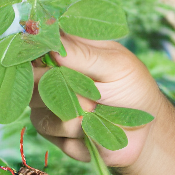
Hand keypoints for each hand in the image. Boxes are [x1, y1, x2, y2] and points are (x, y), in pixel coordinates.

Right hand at [30, 33, 165, 166]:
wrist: (143, 134)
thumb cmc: (133, 89)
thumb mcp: (116, 66)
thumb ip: (85, 55)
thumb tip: (52, 44)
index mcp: (69, 47)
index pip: (39, 40)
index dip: (38, 49)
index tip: (53, 63)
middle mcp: (52, 71)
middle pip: (31, 75)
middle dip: (61, 89)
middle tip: (91, 97)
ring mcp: (48, 99)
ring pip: (36, 105)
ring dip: (71, 114)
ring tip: (97, 114)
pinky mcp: (49, 127)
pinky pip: (48, 129)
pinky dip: (74, 133)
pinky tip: (92, 131)